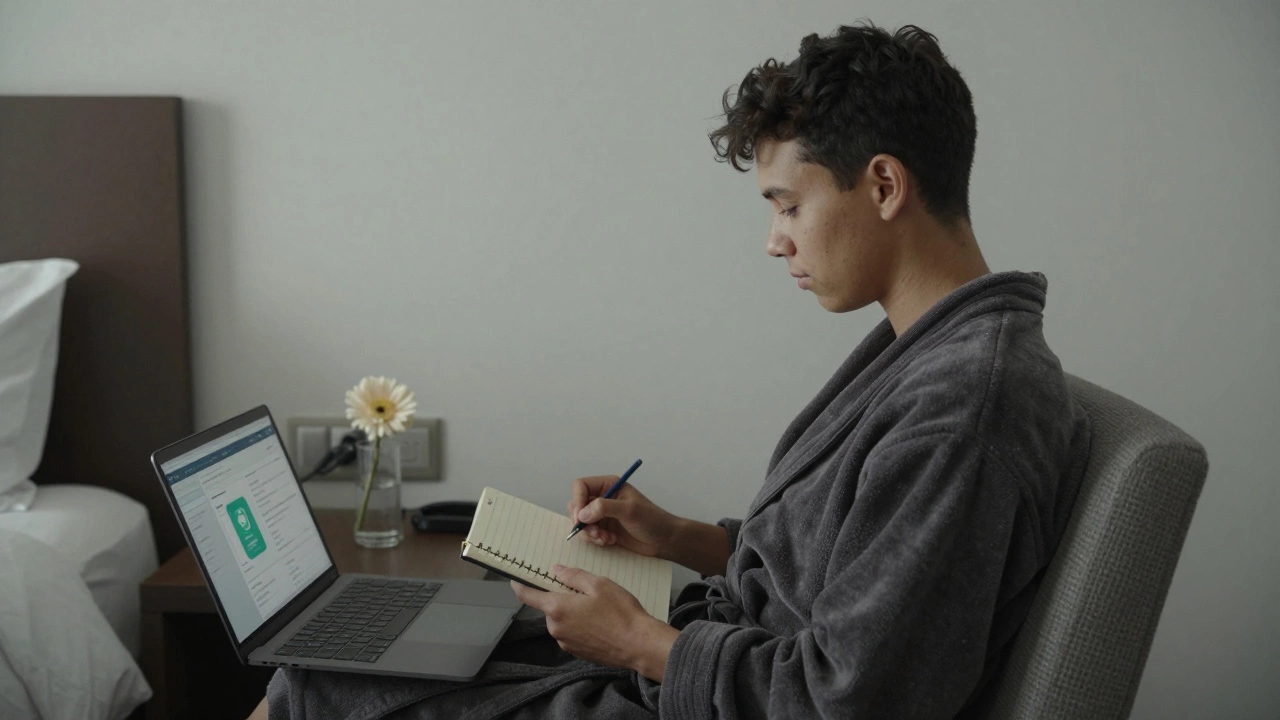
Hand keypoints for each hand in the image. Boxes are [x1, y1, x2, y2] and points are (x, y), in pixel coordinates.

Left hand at [511, 566, 678, 680]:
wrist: (639, 645)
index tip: (516, 578)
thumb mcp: (599, 584)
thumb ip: (574, 576)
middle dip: (561, 597)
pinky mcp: (577, 652)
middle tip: (583, 590)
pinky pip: (572, 633)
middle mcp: (556, 628)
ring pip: (562, 620)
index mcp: (557, 608)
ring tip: (598, 607)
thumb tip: (556, 571)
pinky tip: (600, 622)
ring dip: (572, 612)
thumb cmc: (620, 612)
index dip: (520, 585)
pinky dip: (581, 625)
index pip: (528, 596)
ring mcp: (566, 643)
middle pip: (550, 607)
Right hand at [567, 475, 678, 556]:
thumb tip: (581, 514)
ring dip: (589, 533)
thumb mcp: (629, 510)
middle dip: (582, 521)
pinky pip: (587, 534)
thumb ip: (604, 507)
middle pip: (576, 504)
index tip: (580, 518)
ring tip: (605, 538)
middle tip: (595, 532)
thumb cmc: (652, 520)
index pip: (580, 486)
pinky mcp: (603, 529)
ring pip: (580, 521)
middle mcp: (602, 498)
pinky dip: (595, 539)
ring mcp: (601, 515)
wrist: (663, 540)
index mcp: (608, 485)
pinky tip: (610, 541)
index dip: (577, 500)